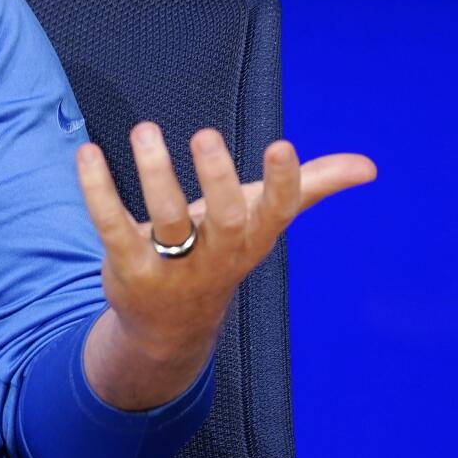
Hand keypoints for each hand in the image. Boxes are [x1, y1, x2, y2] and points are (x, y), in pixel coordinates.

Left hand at [74, 122, 375, 406]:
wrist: (170, 327)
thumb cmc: (221, 254)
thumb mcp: (261, 222)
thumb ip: (311, 188)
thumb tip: (369, 166)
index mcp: (254, 239)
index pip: (277, 212)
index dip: (282, 182)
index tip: (282, 146)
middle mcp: (218, 255)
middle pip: (225, 220)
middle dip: (217, 178)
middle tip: (207, 134)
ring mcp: (173, 266)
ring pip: (166, 219)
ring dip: (155, 174)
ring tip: (145, 130)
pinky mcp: (129, 268)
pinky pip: (112, 227)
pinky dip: (99, 190)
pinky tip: (88, 153)